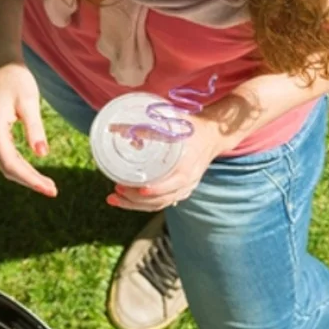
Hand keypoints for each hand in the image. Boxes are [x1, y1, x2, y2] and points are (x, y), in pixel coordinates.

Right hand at [0, 63, 56, 197]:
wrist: (1, 64)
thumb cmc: (16, 78)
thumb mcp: (29, 102)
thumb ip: (35, 129)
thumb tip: (42, 155)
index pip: (11, 163)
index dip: (31, 179)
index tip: (50, 189)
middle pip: (8, 167)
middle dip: (30, 180)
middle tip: (53, 191)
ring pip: (6, 164)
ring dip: (26, 176)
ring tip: (47, 185)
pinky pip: (5, 156)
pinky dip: (20, 166)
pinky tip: (35, 173)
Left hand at [107, 113, 238, 211]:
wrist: (212, 136)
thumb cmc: (192, 128)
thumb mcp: (174, 123)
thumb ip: (147, 125)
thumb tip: (116, 127)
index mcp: (188, 167)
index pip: (173, 184)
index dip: (156, 189)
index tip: (139, 189)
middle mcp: (187, 182)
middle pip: (161, 200)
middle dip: (136, 200)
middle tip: (117, 189)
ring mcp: (184, 189)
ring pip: (159, 204)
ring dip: (136, 205)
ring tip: (116, 198)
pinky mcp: (179, 190)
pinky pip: (161, 202)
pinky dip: (144, 205)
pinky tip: (128, 201)